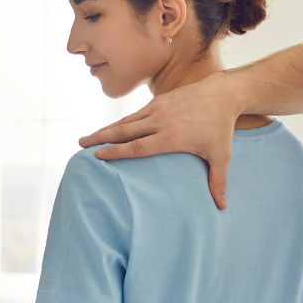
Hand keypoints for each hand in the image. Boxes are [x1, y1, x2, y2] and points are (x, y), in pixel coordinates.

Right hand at [78, 70, 240, 208]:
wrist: (222, 94)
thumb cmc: (221, 128)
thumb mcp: (221, 156)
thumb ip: (218, 181)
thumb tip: (222, 207)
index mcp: (172, 137)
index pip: (138, 147)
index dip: (117, 152)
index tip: (98, 156)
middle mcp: (160, 121)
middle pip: (123, 131)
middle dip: (100, 138)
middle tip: (80, 145)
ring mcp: (157, 108)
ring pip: (125, 121)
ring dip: (105, 129)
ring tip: (86, 138)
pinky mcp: (158, 101)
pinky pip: (134, 114)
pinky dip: (119, 122)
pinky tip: (109, 130)